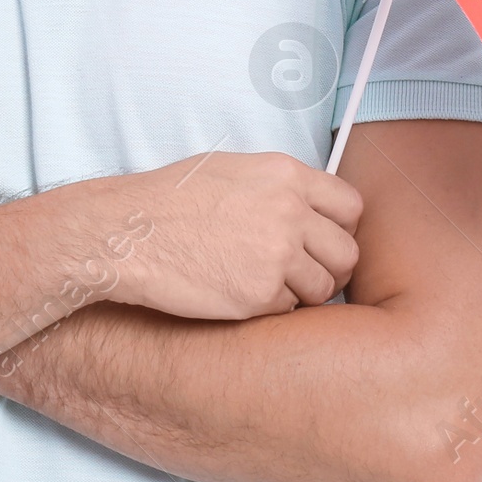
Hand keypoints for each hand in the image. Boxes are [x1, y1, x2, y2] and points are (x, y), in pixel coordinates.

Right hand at [80, 150, 362, 319]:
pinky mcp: (258, 294)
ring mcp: (276, 254)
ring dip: (301, 292)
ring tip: (265, 283)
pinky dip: (270, 308)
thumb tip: (311, 208)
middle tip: (303, 273)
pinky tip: (238, 292)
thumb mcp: (232, 171)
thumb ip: (279, 187)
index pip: (351, 206)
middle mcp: (289, 211)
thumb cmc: (172, 199)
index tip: (324, 240)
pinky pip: (288, 311)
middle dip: (329, 268)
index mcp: (285, 174)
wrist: (131, 232)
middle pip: (346, 254)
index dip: (340, 228)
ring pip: (323, 289)